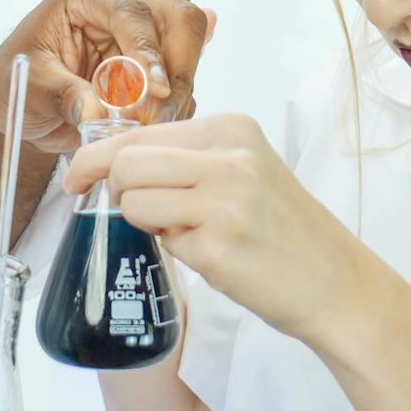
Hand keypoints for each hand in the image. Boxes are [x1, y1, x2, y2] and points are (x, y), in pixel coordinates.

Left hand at [0, 0, 215, 154]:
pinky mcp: (157, 61)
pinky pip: (183, 79)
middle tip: (154, 116)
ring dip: (176, 94)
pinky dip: (175, 105)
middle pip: (178, 21)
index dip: (148, 50)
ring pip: (189, 51)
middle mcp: (123, 4)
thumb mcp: (30, 87)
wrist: (22, 103)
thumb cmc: (16, 80)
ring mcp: (145, 32)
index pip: (132, 11)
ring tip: (141, 125)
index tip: (154, 90)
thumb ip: (62, 95)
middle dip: (174, 71)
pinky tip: (147, 122)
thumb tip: (96, 111)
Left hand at [63, 113, 369, 342]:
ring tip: (184, 233)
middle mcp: (229, 155)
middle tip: (139, 215)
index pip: (139, 132)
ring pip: (133, 198)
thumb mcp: (243, 171)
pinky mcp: (219, 244)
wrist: (335, 282)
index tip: (76, 178)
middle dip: (116, 192)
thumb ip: (187, 160)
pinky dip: (174, 251)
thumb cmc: (281, 230)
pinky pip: (161, 241)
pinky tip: (212, 255)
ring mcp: (224, 199)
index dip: (95, 157)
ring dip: (144, 222)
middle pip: (125, 162)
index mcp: (231, 128)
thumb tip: (111, 163)